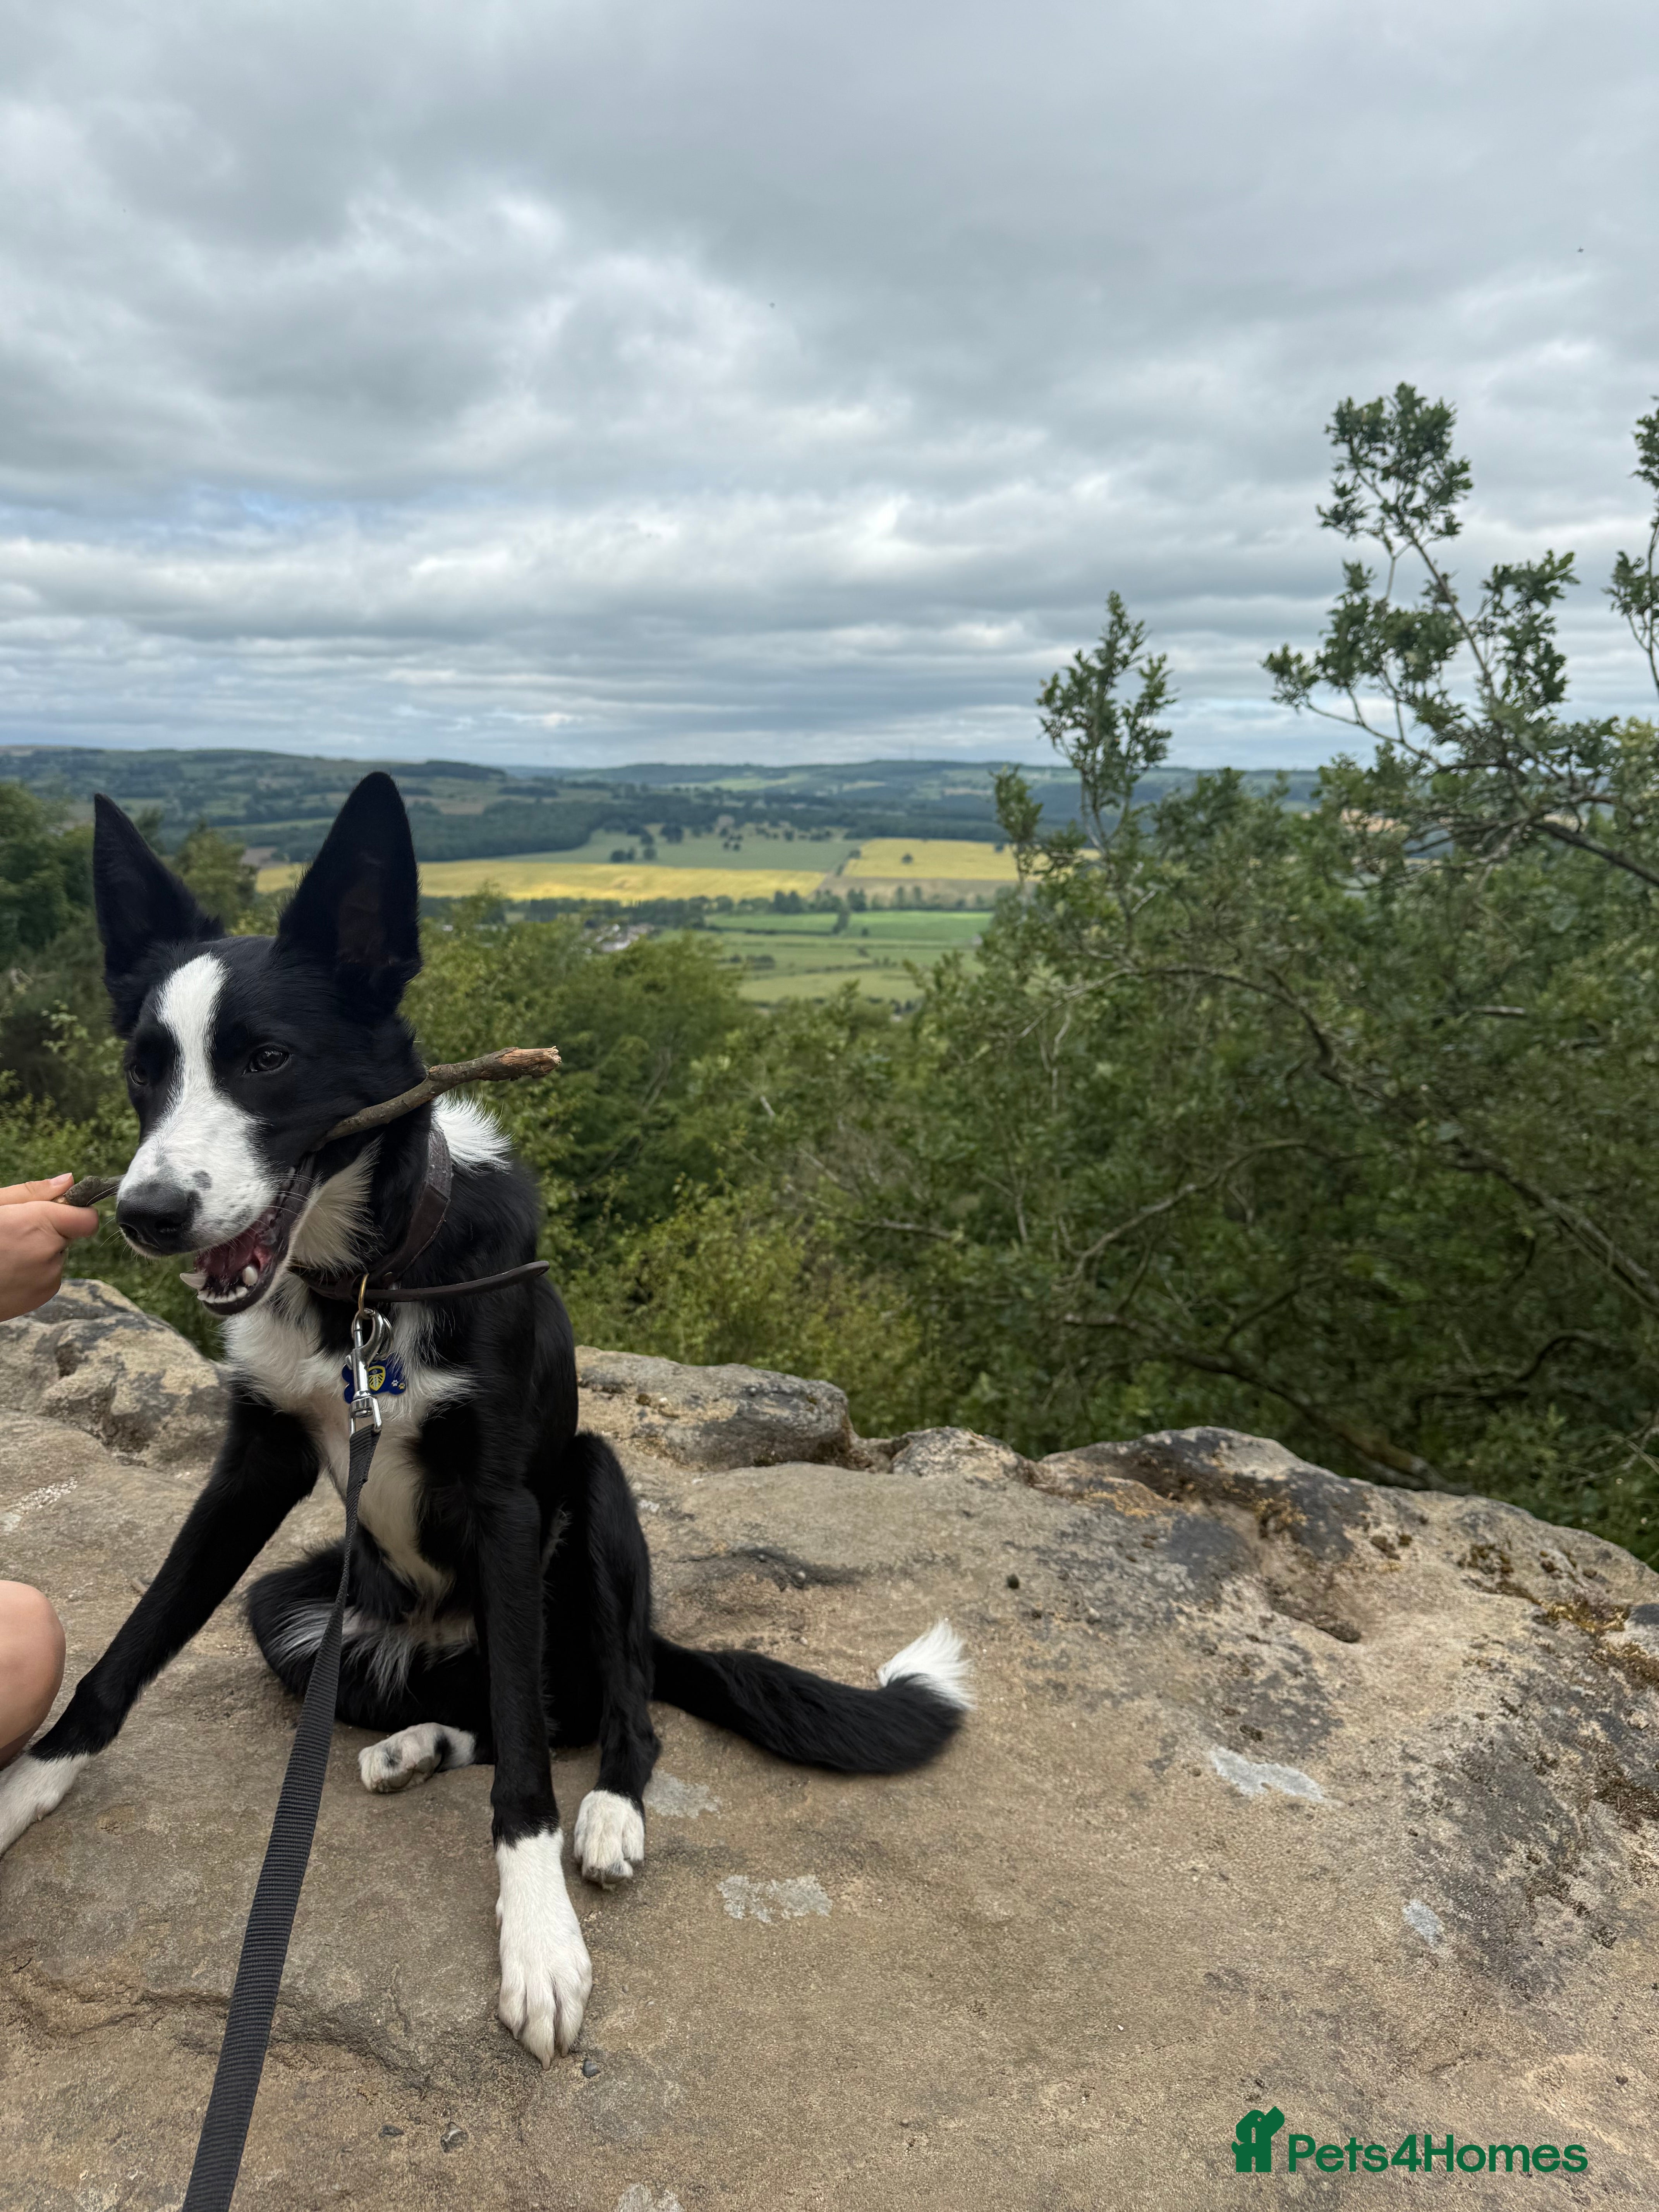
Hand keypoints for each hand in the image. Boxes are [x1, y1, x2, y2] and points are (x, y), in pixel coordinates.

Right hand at [0, 1175, 100, 1322]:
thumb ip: (33, 1193)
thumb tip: (69, 1181)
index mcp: (38, 1225)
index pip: (87, 1218)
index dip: (74, 1212)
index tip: (56, 1210)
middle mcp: (49, 1253)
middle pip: (67, 1236)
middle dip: (47, 1232)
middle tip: (13, 1234)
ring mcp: (48, 1278)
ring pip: (56, 1256)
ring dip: (39, 1252)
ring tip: (6, 1255)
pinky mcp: (43, 1296)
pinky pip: (48, 1275)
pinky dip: (33, 1272)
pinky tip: (8, 1271)